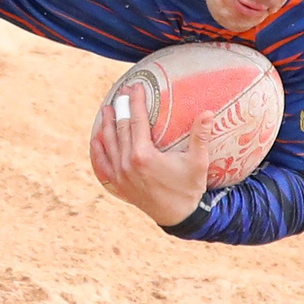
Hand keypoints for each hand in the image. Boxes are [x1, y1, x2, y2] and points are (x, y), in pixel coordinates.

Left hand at [88, 91, 210, 226]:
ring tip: (106, 109)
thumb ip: (200, 136)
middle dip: (120, 108)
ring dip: (106, 125)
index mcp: (143, 155)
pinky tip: (96, 138)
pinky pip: (102, 163)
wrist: (177, 216)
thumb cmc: (189, 188)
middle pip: (120, 128)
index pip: (136, 120)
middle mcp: (126, 163)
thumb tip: (207, 112)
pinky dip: (98, 150)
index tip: (135, 87)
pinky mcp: (117, 183)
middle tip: (121, 92)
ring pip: (108, 143)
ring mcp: (119, 174)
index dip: (135, 102)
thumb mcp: (198, 162)